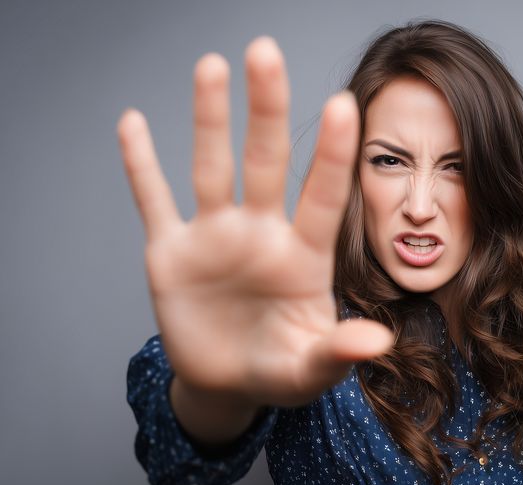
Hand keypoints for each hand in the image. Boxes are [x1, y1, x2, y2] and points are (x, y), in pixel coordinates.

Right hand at [117, 36, 392, 408]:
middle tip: (266, 52)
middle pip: (267, 162)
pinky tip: (133, 125)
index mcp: (303, 258)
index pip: (324, 197)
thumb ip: (338, 352)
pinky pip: (154, 201)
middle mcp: (261, 234)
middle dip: (266, 110)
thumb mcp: (310, 370)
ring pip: (212, 168)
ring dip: (210, 120)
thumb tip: (378, 343)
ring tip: (212, 65)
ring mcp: (215, 238)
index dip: (333, 154)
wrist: (229, 383)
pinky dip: (141, 166)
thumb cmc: (279, 371)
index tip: (344, 104)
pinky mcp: (172, 253)